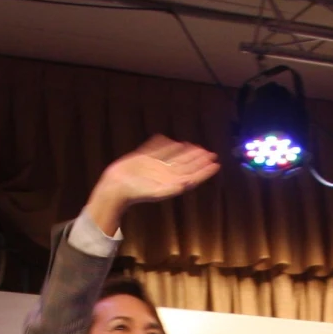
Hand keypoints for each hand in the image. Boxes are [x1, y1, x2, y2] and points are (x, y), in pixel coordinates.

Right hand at [84, 136, 219, 234]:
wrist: (115, 187)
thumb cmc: (136, 193)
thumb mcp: (156, 192)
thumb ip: (173, 188)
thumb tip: (188, 183)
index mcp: (171, 183)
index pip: (192, 176)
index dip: (205, 171)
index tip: (216, 164)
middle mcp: (165, 175)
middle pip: (186, 166)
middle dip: (199, 160)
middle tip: (211, 153)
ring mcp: (154, 167)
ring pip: (174, 157)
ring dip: (186, 152)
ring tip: (196, 147)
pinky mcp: (143, 160)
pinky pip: (157, 150)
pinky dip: (165, 145)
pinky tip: (171, 140)